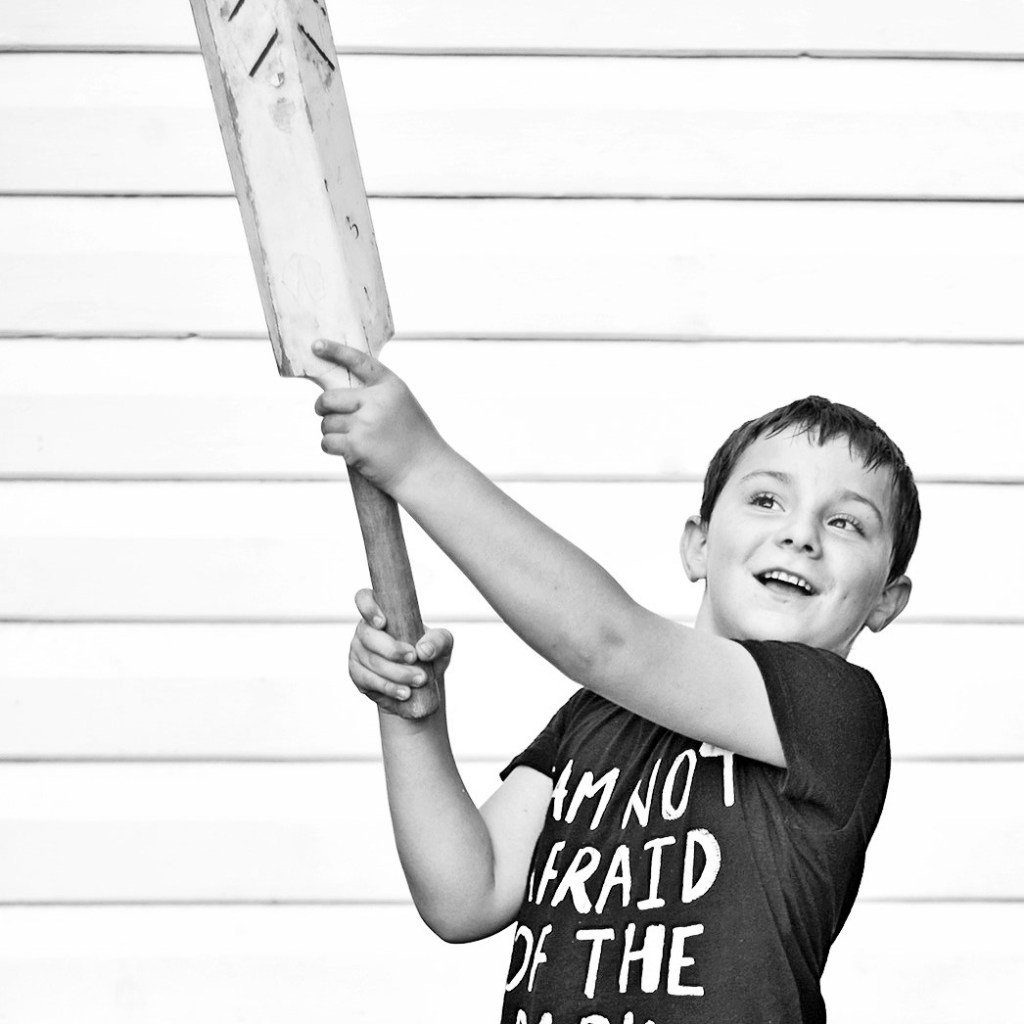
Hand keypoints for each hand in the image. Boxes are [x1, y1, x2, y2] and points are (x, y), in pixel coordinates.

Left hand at [313, 340, 446, 494]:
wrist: (425, 471)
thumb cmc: (414, 441)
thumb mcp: (402, 406)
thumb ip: (376, 396)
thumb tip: (336, 396)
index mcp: (391, 386)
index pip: (358, 361)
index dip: (335, 351)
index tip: (315, 346)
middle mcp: (377, 401)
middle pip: (330, 398)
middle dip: (323, 408)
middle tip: (326, 414)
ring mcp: (365, 424)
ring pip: (327, 423)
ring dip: (332, 432)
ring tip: (352, 441)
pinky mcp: (355, 446)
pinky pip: (327, 442)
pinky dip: (332, 448)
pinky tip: (348, 453)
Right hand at [349, 588, 452, 713]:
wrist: (421, 681)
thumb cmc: (428, 651)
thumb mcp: (442, 643)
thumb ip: (438, 641)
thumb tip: (423, 650)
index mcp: (381, 611)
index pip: (364, 598)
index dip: (368, 608)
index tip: (383, 623)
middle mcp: (365, 630)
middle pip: (368, 636)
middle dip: (391, 650)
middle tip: (414, 658)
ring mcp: (358, 653)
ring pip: (371, 662)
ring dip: (396, 673)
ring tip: (419, 680)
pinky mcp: (358, 675)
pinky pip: (369, 681)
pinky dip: (389, 688)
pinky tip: (404, 692)